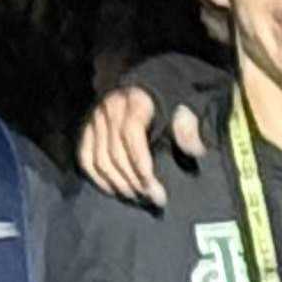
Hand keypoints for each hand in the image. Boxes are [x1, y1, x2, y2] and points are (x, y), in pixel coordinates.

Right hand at [79, 86, 209, 206]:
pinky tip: (116, 191)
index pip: (131, 135)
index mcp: (135, 100)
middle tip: (155, 198)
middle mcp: (110, 108)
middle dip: (135, 180)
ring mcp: (95, 119)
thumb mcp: (186, 105)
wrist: (150, 82)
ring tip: (139, 197)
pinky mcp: (87, 129)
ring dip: (119, 184)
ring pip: (100, 159)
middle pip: (116, 152)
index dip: (142, 164)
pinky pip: (86, 159)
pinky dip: (99, 179)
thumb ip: (189, 126)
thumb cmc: (171, 98)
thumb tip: (196, 151)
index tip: (156, 186)